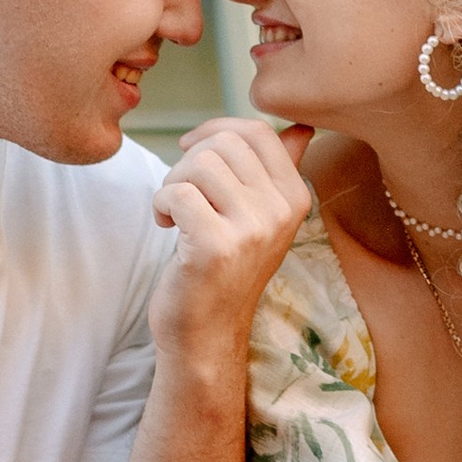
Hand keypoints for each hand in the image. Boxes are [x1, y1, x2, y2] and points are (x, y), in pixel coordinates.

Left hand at [146, 115, 313, 359]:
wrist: (207, 334)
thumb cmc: (225, 270)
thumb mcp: (261, 218)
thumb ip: (277, 171)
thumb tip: (301, 128)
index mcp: (295, 198)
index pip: (258, 132)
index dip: (216, 128)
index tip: (192, 149)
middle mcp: (281, 212)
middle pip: (224, 143)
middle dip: (189, 159)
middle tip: (181, 193)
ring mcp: (251, 230)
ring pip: (199, 164)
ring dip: (172, 183)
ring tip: (174, 212)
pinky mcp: (215, 247)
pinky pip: (178, 193)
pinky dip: (160, 204)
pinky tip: (167, 226)